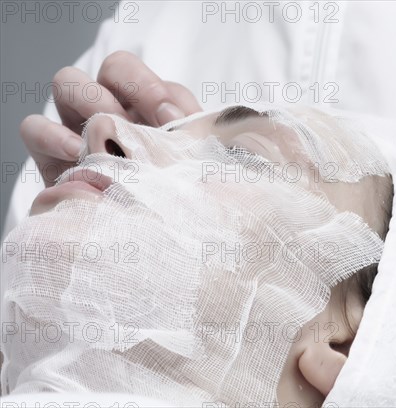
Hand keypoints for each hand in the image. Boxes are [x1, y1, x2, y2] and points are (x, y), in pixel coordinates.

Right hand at [20, 51, 201, 186]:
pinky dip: (54, 136)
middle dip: (130, 88)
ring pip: (68, 83)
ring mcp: (79, 124)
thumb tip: (181, 122)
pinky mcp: (51, 155)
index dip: (152, 87)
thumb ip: (187, 136)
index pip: (147, 73)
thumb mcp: (184, 162)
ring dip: (93, 103)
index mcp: (145, 104)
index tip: (171, 119)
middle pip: (111, 68)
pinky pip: (34, 128)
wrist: (143, 235)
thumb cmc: (166, 192)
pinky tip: (79, 155)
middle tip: (142, 124)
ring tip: (112, 137)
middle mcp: (112, 106)